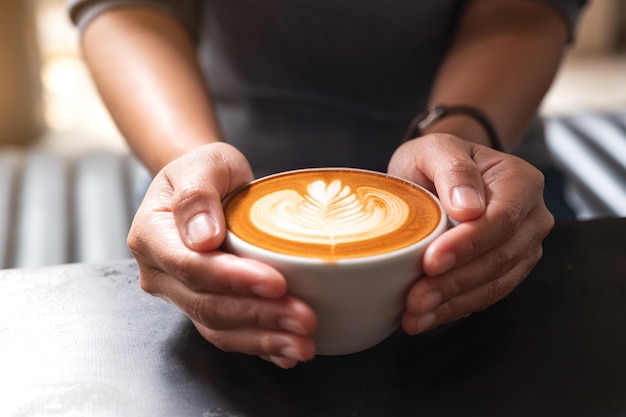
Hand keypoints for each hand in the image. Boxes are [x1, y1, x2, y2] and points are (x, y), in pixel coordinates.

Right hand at [128, 143, 317, 367]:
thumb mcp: (203, 163)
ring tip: (302, 344)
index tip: (276, 282)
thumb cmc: (204, 171)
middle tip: (304, 318)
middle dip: (258, 315)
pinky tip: (286, 353)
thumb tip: (203, 238)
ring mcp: (179, 294)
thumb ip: (197, 195)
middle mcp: (160, 273)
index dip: (233, 279)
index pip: (190, 266)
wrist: (205, 186)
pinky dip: (258, 346)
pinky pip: (227, 334)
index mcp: (152, 235)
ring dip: (262, 339)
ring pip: (217, 328)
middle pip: (207, 305)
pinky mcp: (202, 307)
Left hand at [388, 134, 553, 333]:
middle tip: (415, 299)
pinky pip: (487, 294)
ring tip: (416, 316)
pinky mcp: (507, 270)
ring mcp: (523, 247)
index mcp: (520, 182)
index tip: (432, 261)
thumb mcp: (436, 148)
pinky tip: (428, 317)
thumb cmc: (436, 160)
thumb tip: (468, 207)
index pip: (502, 220)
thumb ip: (453, 169)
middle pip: (500, 258)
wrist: (437, 175)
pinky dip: (456, 308)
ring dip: (454, 303)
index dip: (468, 245)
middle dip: (455, 283)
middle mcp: (531, 217)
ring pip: (495, 283)